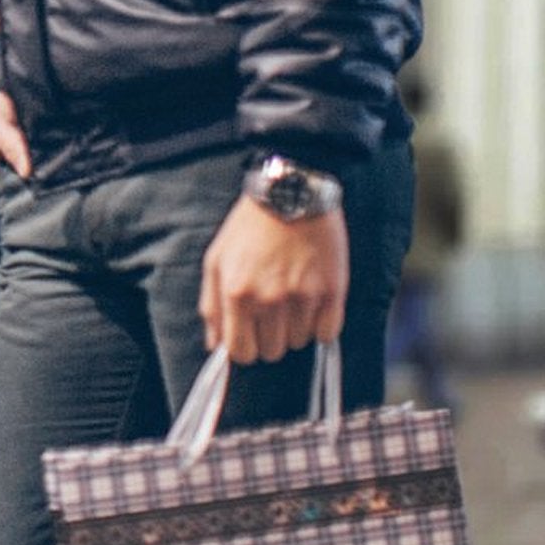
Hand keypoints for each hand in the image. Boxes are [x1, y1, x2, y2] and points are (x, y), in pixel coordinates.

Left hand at [199, 195, 348, 364]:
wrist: (290, 192)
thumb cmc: (249, 227)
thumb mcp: (217, 259)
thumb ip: (212, 305)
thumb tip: (214, 345)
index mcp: (236, 293)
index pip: (240, 352)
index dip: (244, 347)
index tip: (250, 334)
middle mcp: (268, 299)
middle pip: (271, 351)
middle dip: (269, 335)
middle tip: (272, 307)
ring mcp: (302, 297)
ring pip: (298, 342)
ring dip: (294, 325)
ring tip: (291, 293)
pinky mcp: (332, 292)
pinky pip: (327, 333)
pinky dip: (321, 323)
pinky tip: (312, 298)